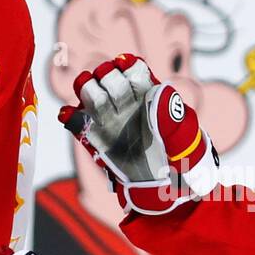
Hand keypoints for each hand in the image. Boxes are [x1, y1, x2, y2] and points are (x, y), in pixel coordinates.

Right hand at [58, 53, 218, 214]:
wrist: (164, 189)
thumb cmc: (179, 160)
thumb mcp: (185, 138)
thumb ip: (172, 116)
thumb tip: (155, 93)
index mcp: (148, 96)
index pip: (133, 69)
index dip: (127, 66)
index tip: (126, 67)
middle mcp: (125, 103)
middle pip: (107, 76)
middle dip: (108, 77)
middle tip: (116, 91)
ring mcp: (107, 119)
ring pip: (88, 91)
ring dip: (88, 90)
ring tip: (98, 101)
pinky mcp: (93, 138)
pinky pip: (74, 120)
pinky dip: (69, 115)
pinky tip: (70, 116)